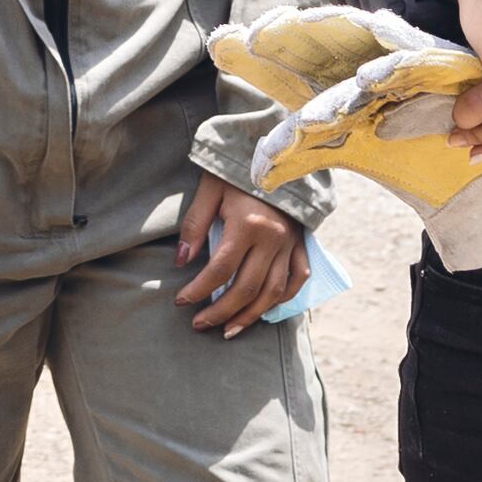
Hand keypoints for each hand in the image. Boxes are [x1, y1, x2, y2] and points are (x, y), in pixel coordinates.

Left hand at [171, 176, 308, 334]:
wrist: (277, 151)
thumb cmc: (237, 169)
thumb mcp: (209, 189)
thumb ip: (195, 225)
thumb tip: (182, 261)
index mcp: (247, 224)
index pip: (220, 270)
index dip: (198, 290)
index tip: (180, 301)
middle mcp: (272, 238)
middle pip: (246, 288)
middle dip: (220, 312)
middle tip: (199, 324)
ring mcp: (290, 243)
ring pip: (273, 292)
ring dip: (250, 315)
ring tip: (228, 330)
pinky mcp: (301, 242)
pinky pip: (297, 278)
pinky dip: (283, 298)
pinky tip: (265, 309)